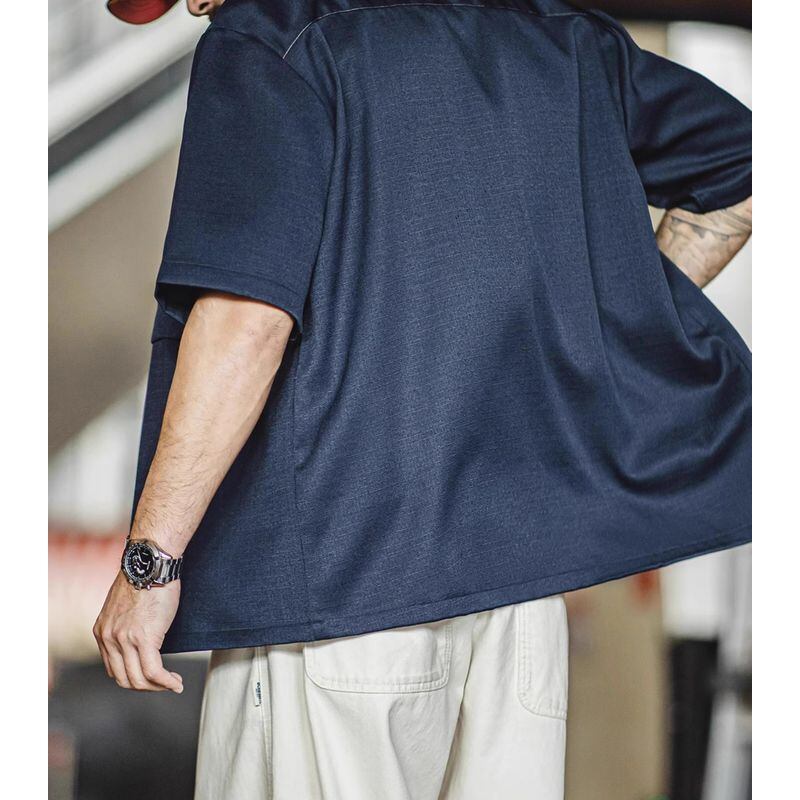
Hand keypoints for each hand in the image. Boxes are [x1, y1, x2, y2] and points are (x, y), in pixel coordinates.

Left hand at [93, 571, 182, 692]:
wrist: (152, 563)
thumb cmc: (146, 577)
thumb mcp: (125, 604)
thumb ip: (125, 624)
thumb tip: (139, 636)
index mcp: (103, 631)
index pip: (112, 668)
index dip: (132, 678)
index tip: (149, 678)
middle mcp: (109, 638)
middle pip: (123, 679)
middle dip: (145, 687)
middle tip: (162, 685)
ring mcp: (125, 640)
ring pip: (139, 679)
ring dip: (157, 687)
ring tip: (173, 683)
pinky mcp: (144, 638)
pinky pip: (154, 671)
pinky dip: (166, 681)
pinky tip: (176, 682)